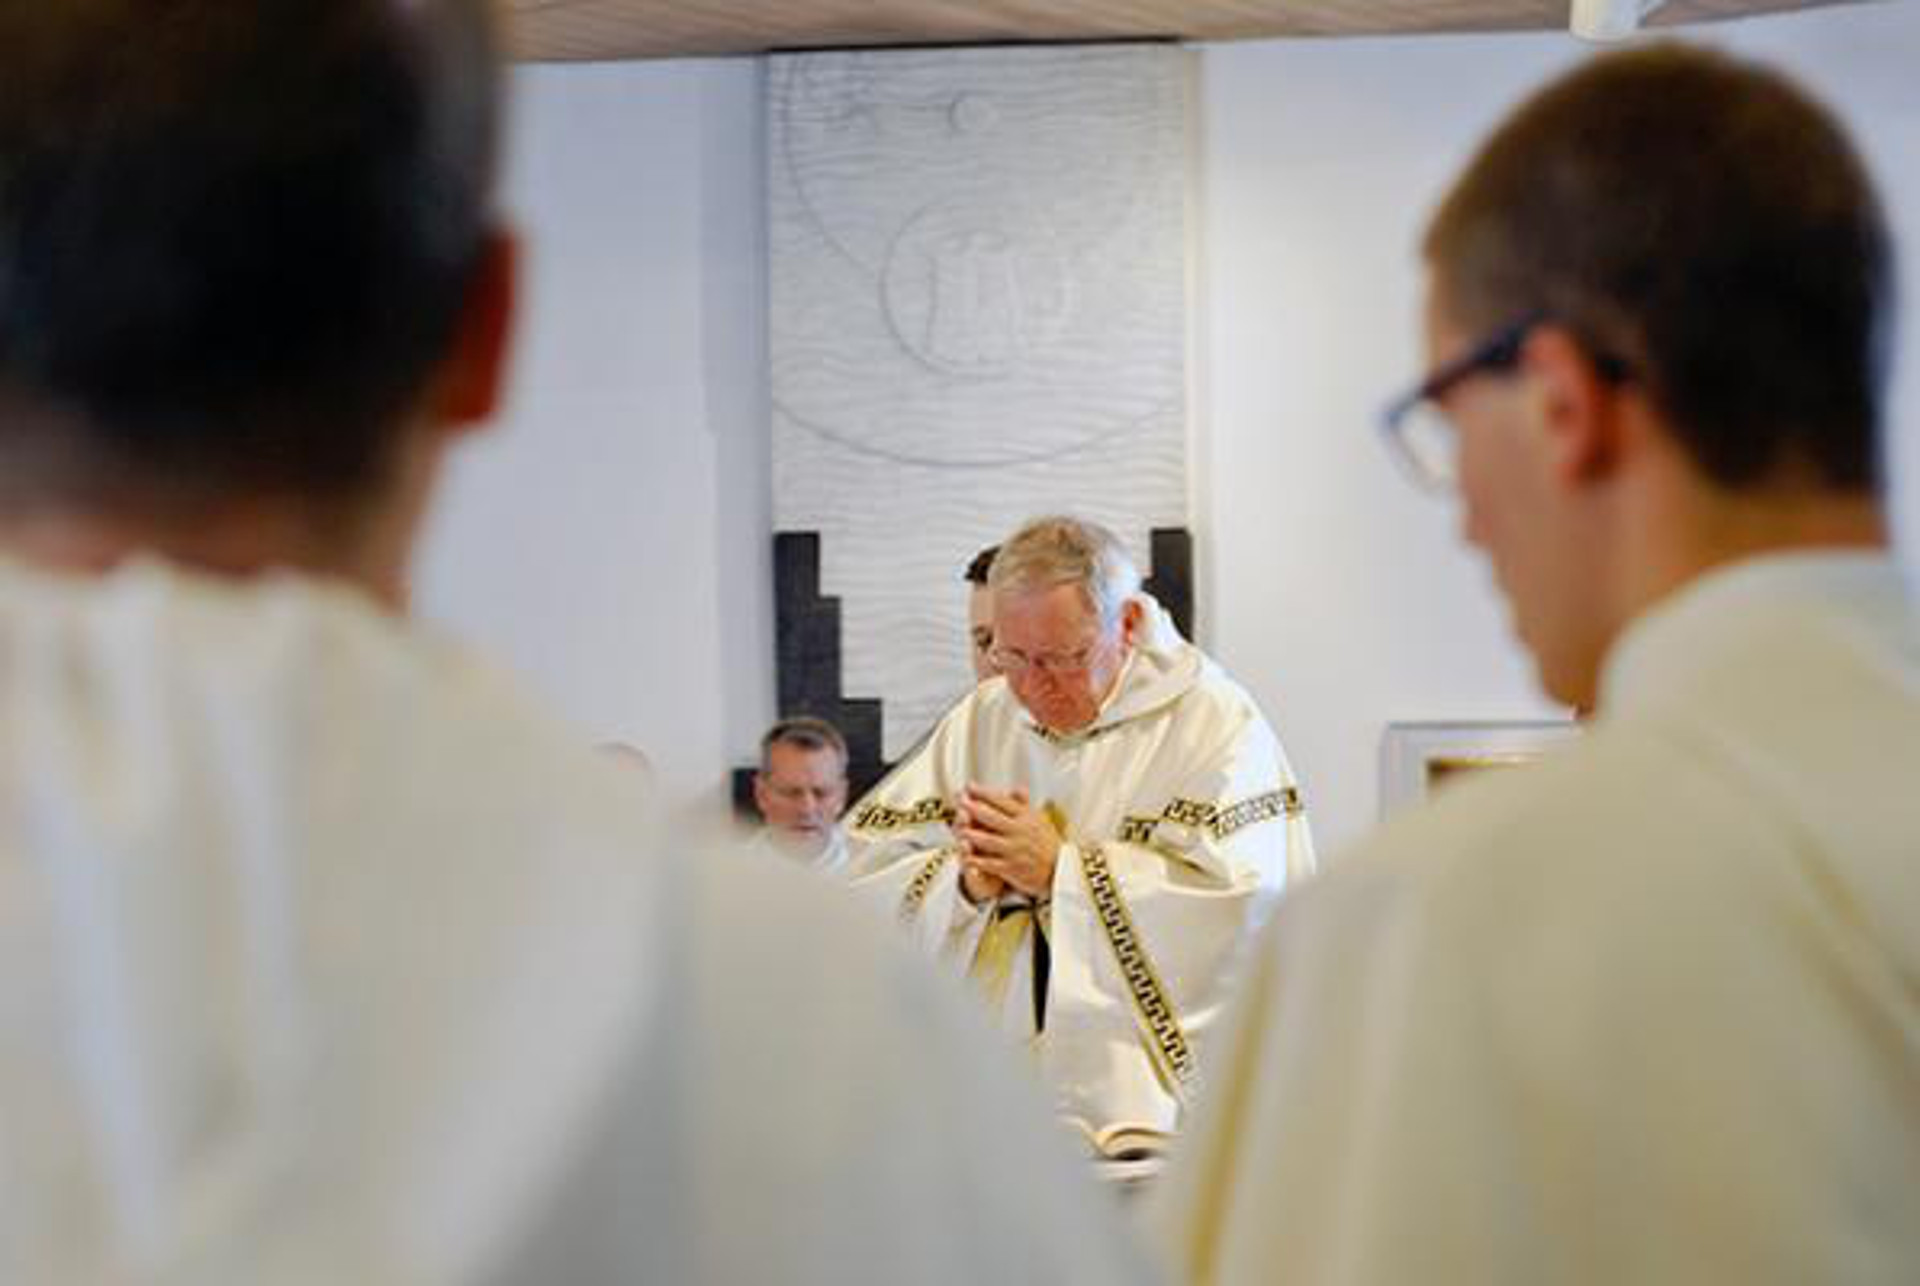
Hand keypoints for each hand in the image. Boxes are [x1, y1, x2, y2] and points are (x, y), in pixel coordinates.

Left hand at [956, 785, 1059, 899]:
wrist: (1061, 870)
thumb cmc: (1047, 843)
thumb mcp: (1040, 821)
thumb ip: (1025, 806)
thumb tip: (1017, 788)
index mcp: (1026, 818)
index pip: (1002, 802)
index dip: (984, 793)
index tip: (969, 786)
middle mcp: (1020, 832)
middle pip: (992, 818)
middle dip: (973, 808)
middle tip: (958, 801)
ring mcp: (1015, 850)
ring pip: (989, 840)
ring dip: (971, 834)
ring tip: (957, 827)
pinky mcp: (1012, 868)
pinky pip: (991, 864)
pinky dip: (977, 861)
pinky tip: (965, 857)